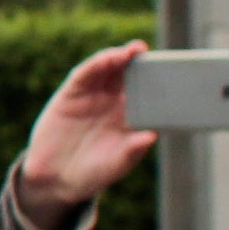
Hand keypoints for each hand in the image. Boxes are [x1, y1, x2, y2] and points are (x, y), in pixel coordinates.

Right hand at [17, 42, 153, 218]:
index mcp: (130, 116)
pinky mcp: (72, 93)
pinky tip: (107, 58)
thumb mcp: (117, 165)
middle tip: (151, 53)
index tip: (172, 72)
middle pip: (130, 74)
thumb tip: (152, 136)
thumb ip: (132, 150)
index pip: (148, 93)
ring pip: (109, 69)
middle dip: (141, 62)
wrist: (56, 179)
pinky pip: (85, 74)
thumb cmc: (93, 173)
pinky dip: (96, 64)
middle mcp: (113, 101)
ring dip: (121, 57)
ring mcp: (93, 95)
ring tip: (133, 50)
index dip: (159, 80)